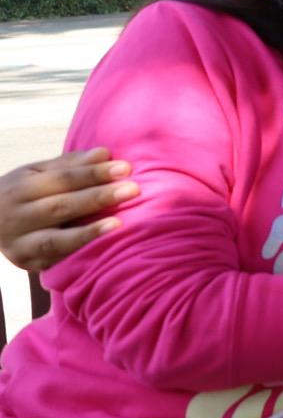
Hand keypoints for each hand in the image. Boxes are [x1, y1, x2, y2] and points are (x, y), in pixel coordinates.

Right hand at [0, 149, 140, 274]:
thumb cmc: (23, 193)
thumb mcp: (36, 173)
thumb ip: (70, 165)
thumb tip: (105, 153)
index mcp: (19, 188)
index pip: (62, 179)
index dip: (94, 173)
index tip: (126, 168)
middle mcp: (15, 217)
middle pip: (60, 207)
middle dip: (98, 198)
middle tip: (133, 190)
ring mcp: (19, 244)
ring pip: (54, 240)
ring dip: (87, 233)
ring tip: (119, 225)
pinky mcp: (26, 264)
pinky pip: (55, 261)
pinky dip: (79, 255)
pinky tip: (104, 250)